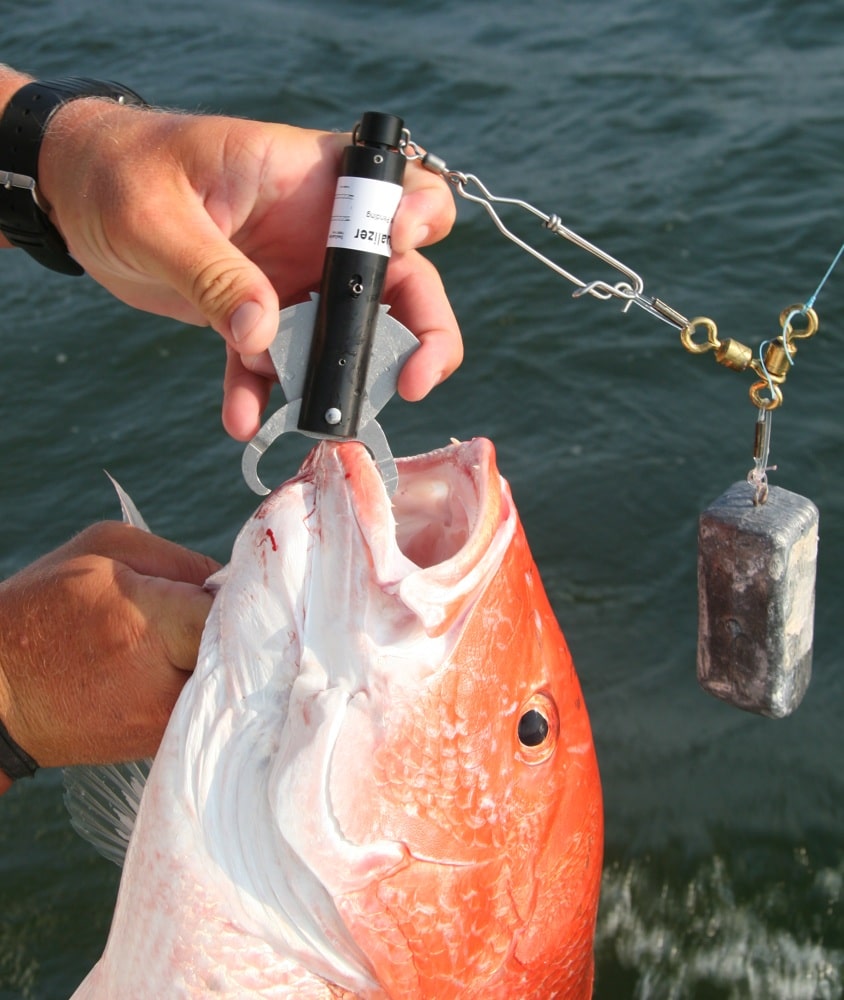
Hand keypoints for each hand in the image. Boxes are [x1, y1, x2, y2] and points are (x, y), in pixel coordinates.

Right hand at [0, 522, 217, 770]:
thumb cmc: (44, 607)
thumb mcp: (105, 550)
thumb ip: (181, 561)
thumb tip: (231, 583)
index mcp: (149, 623)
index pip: (234, 610)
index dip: (241, 594)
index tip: (236, 586)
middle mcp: (164, 681)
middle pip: (242, 652)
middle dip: (238, 628)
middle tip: (222, 613)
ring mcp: (163, 722)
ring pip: (229, 683)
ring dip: (225, 659)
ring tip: (192, 641)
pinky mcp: (159, 745)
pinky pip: (207, 707)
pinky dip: (205, 686)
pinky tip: (183, 667)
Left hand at [38, 103, 462, 438]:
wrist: (78, 197)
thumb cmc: (118, 174)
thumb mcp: (157, 218)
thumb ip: (214, 273)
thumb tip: (262, 337)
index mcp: (306, 177)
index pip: (397, 186)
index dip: (420, 216)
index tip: (403, 247)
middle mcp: (317, 229)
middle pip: (402, 278)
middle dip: (421, 333)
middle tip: (413, 383)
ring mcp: (295, 275)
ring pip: (351, 335)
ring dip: (341, 382)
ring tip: (316, 422)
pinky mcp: (261, 314)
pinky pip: (278, 363)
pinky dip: (265, 395)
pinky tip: (243, 421)